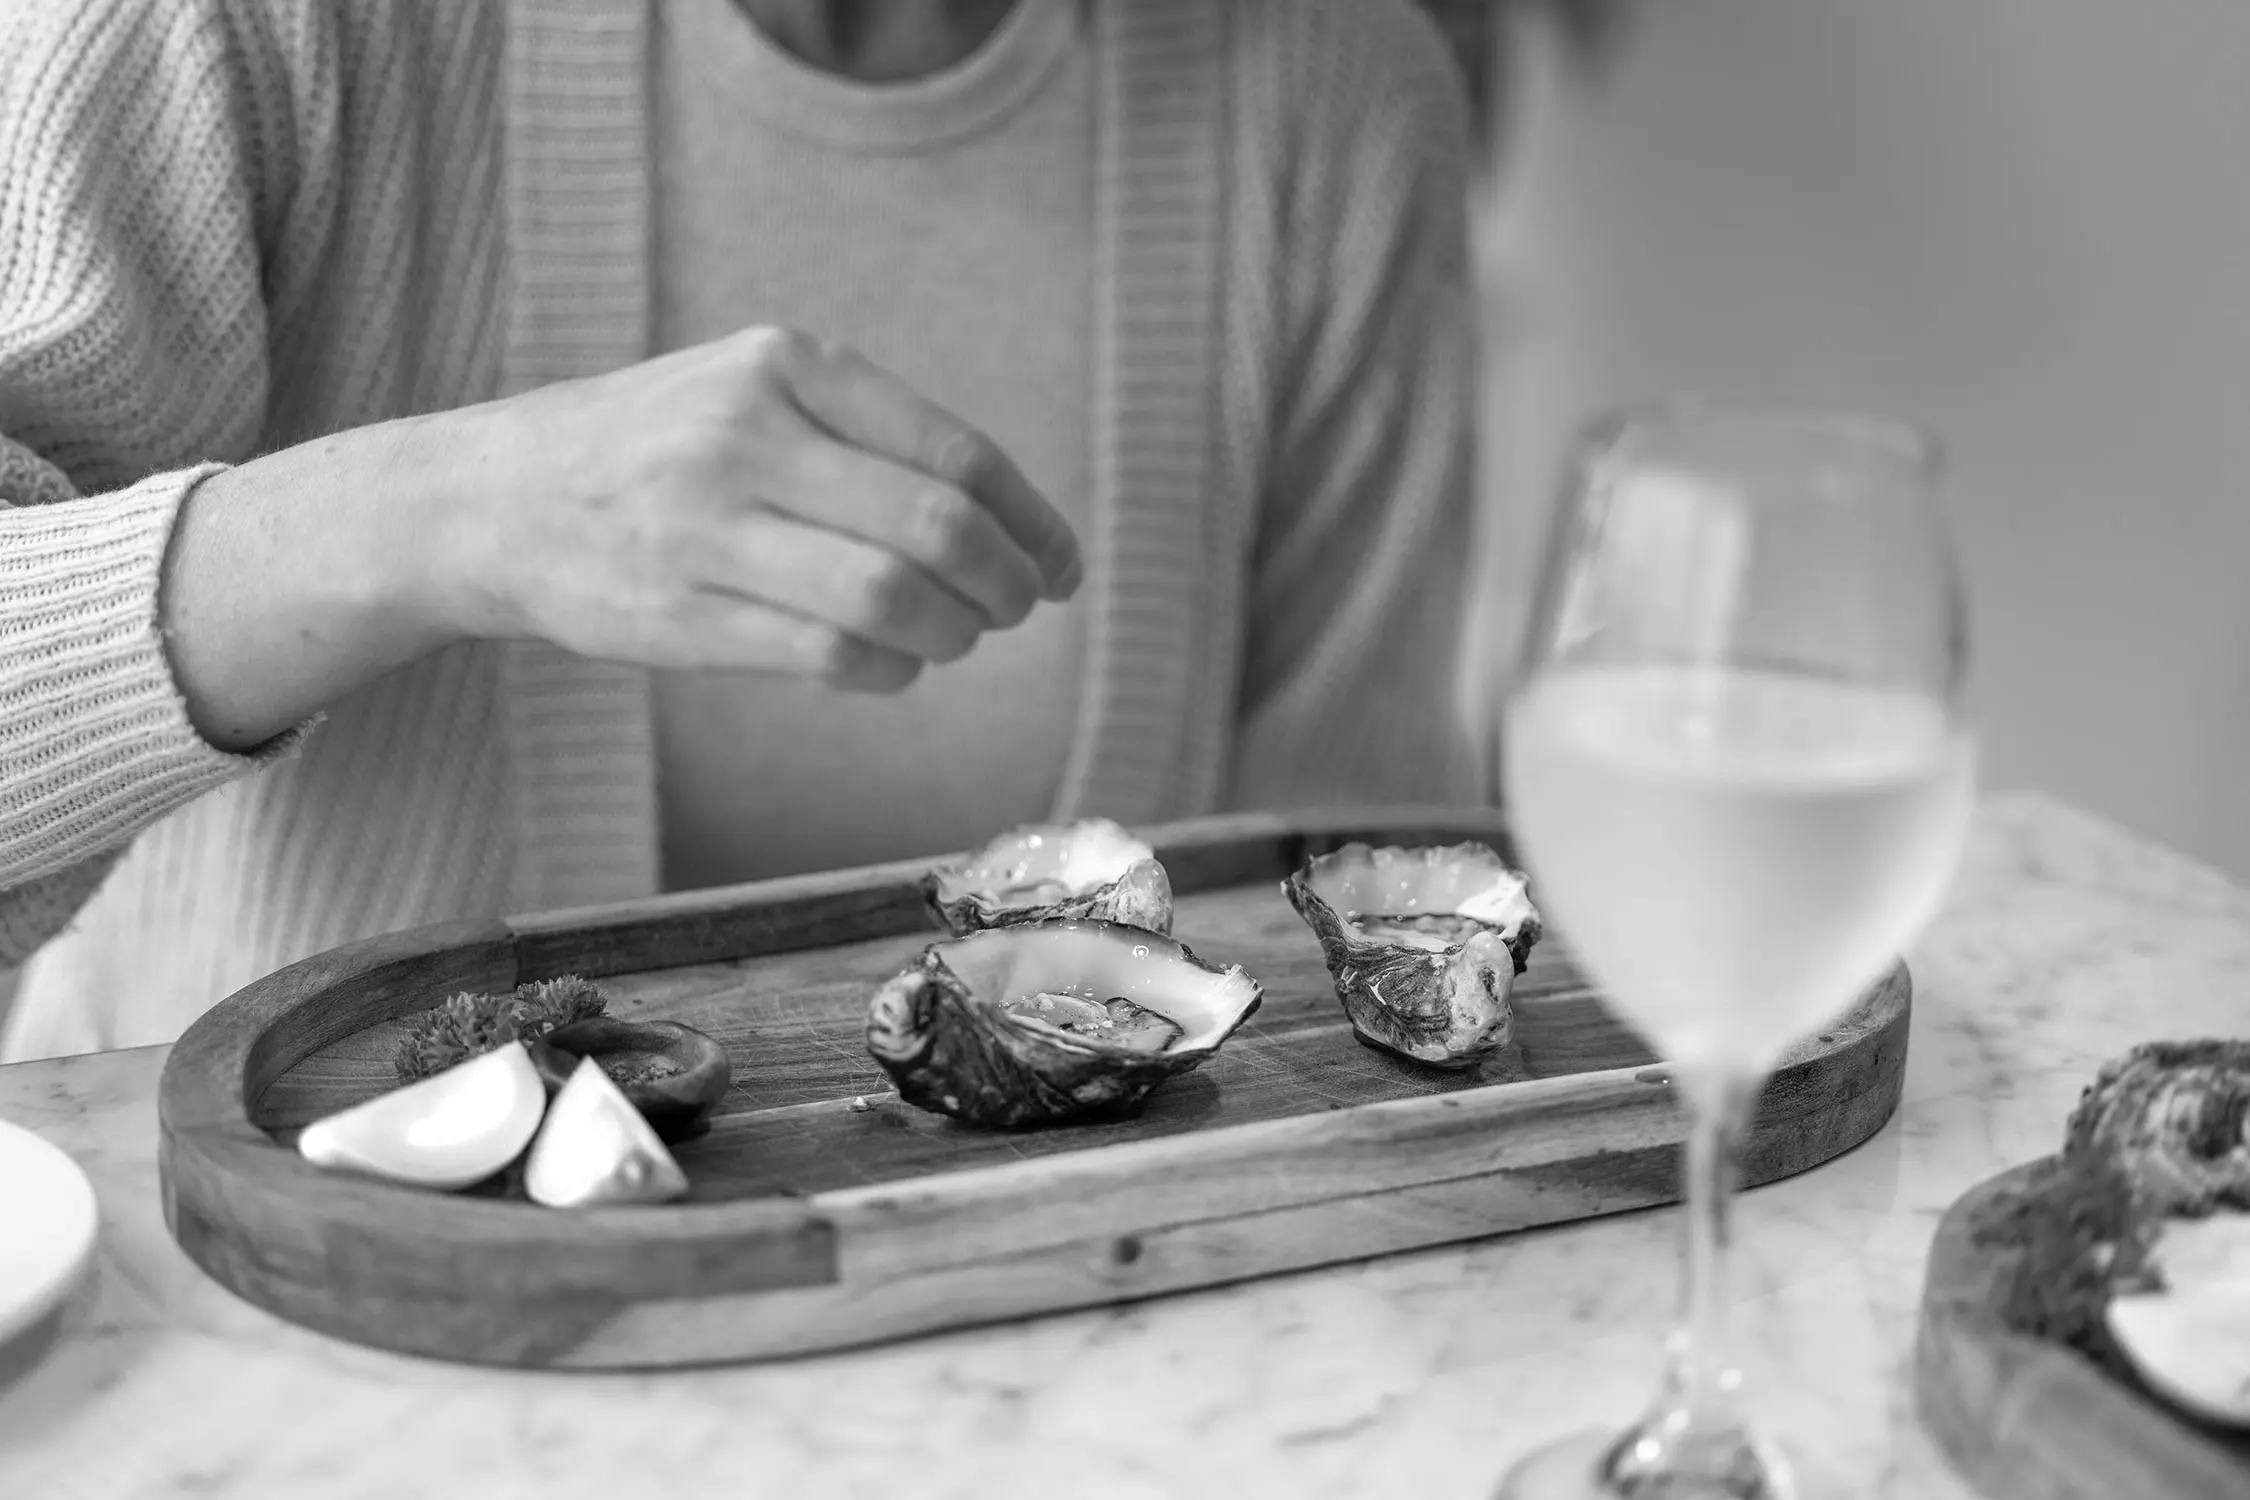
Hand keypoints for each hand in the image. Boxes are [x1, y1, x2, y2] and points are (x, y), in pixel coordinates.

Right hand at [432, 326, 1081, 691]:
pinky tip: (890, 662)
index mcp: (784, 365)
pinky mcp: (680, 617)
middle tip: (1019, 606)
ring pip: (891, 600)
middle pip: (938, 527)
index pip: (954, 453)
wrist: (494, 499)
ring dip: (952, 634)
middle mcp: (746, 437)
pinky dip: (889, 671)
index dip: (1031, 521)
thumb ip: (870, 435)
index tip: (1062, 565)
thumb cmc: (659, 448)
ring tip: (954, 636)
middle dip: (1006, 583)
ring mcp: (706, 529)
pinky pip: (831, 658)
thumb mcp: (753, 391)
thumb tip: (1018, 528)